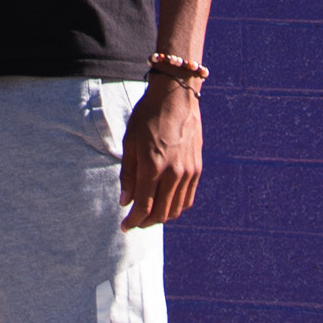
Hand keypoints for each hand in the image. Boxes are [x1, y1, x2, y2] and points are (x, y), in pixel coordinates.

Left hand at [120, 71, 202, 229]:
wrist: (177, 96)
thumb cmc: (148, 116)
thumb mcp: (130, 143)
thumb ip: (128, 175)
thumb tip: (126, 202)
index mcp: (153, 166)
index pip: (144, 206)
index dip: (133, 221)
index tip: (124, 226)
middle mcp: (173, 172)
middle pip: (161, 213)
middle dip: (145, 222)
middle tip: (134, 221)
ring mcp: (188, 172)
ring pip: (176, 209)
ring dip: (161, 217)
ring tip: (148, 214)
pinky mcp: (197, 168)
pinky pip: (188, 198)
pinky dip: (176, 207)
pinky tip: (165, 203)